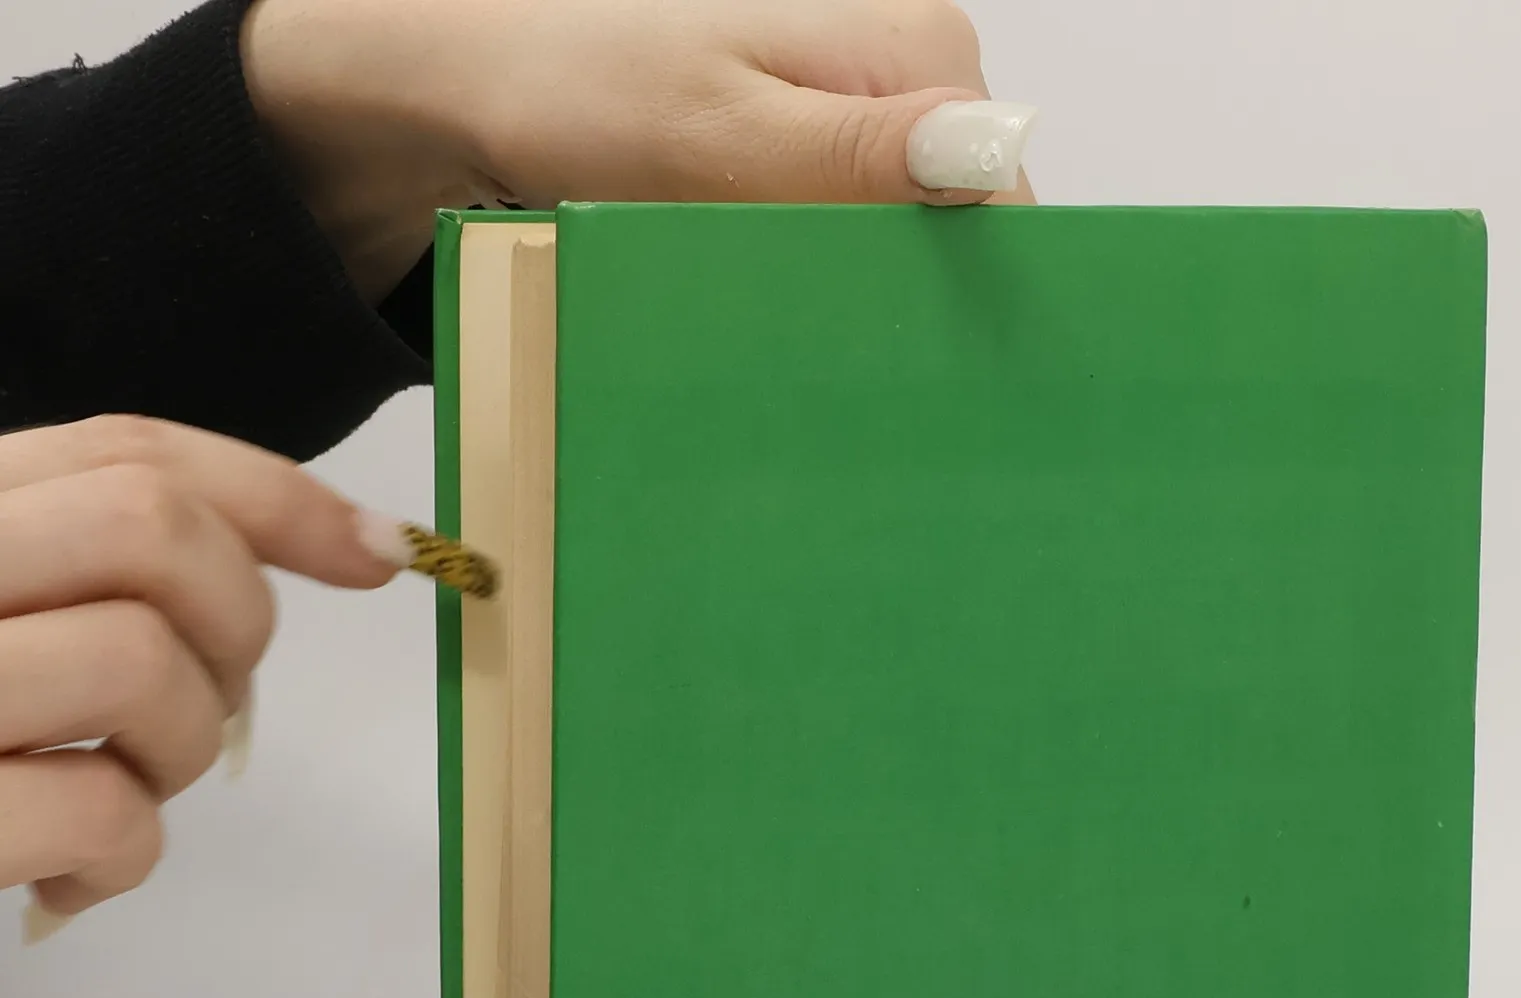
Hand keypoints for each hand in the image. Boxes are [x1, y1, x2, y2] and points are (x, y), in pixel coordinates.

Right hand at [0, 418, 407, 926]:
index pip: (121, 448)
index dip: (277, 493)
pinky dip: (123, 860)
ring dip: (180, 751)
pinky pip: (106, 810)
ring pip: (145, 663)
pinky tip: (67, 879)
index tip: (378, 552)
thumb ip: (83, 567)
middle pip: (152, 529)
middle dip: (236, 624)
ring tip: (112, 789)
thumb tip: (331, 547)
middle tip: (200, 702)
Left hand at [241, 0, 1032, 300]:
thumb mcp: (722, 129)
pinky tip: (790, 340)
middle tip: (862, 385)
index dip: (980, 294)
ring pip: (905, 254)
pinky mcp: (810, 174)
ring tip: (820, 369)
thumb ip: (857, 150)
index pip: (1003, 198)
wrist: (478, 100)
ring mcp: (856, 133)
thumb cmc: (583, 92)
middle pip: (959, 231)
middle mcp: (900, 86)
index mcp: (915, 50)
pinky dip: (824, 303)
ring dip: (867, 316)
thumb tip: (986, 156)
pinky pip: (851, 255)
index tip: (939, 373)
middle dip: (918, 310)